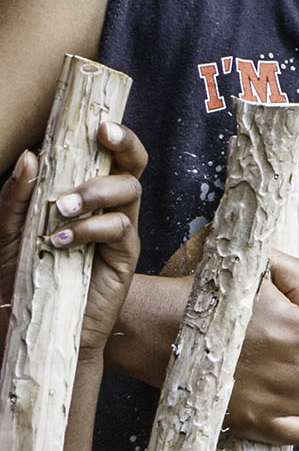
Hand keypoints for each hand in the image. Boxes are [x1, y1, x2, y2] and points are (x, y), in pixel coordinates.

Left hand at [0, 121, 148, 362]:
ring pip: (131, 192)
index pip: (108, 158)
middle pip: (134, 167)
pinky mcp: (124, 260)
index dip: (115, 136)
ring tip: (63, 207)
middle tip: (104, 136)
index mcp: (85, 197)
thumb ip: (15, 198)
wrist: (30, 328)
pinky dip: (92, 228)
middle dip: (126, 146)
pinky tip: (61, 240)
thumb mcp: (6, 233)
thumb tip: (30, 155)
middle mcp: (108, 210)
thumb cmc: (20, 279)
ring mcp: (119, 234)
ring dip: (98, 190)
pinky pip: (120, 230)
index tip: (100, 123)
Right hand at [224, 250, 298, 443]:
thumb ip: (298, 278)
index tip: (298, 334)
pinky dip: (295, 423)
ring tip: (289, 383)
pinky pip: (298, 435)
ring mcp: (278, 399)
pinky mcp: (254, 423)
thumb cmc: (210, 295)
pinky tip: (280, 406)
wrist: (159, 329)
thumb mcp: (260, 265)